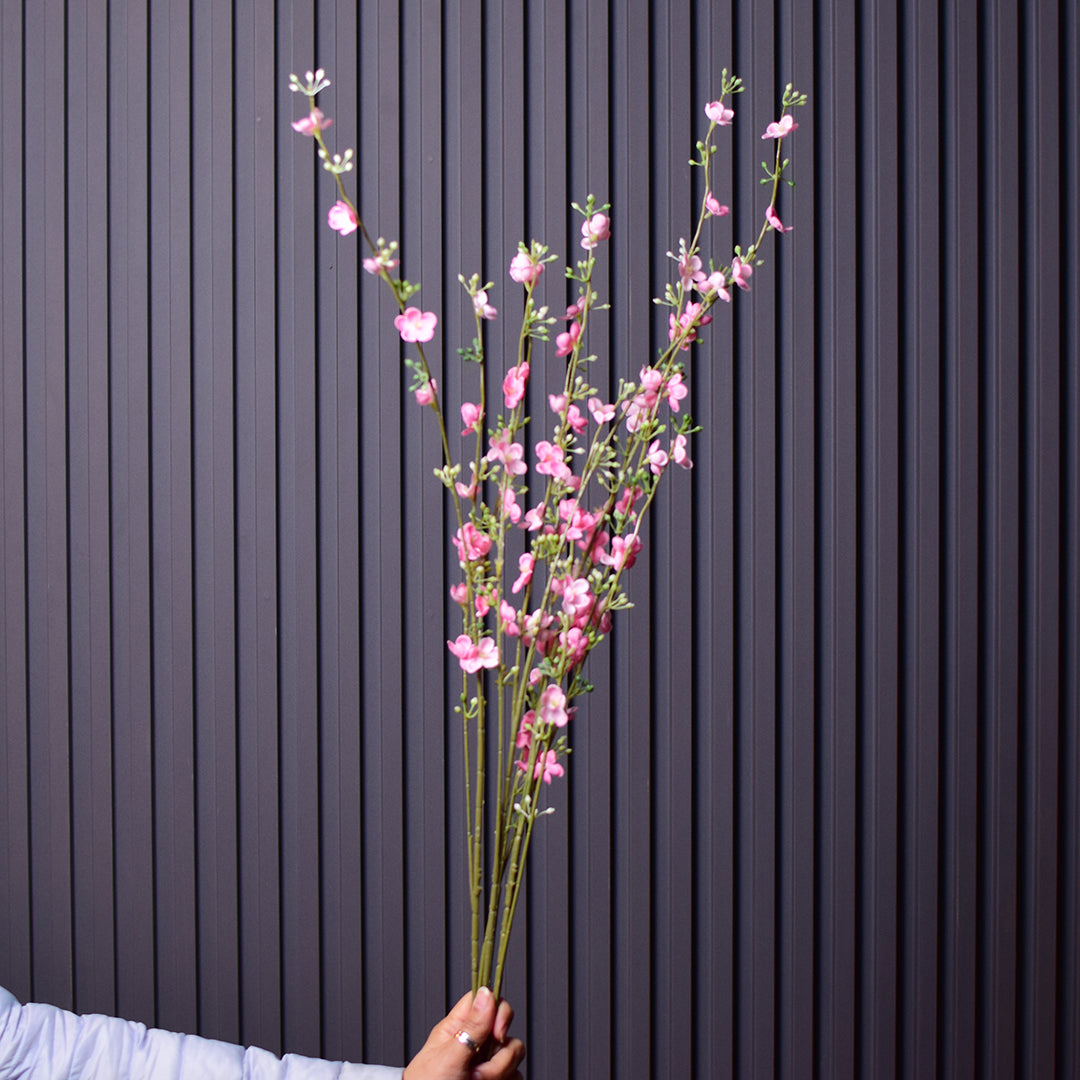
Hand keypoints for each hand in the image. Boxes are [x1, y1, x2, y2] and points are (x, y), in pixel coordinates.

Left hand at [401, 987, 524, 1079]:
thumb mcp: (448, 1056)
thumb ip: (471, 1027)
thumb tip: (486, 993)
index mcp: (458, 1028)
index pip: (484, 1000)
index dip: (497, 1010)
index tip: (498, 1032)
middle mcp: (475, 1043)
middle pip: (504, 1029)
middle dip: (497, 1056)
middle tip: (475, 1072)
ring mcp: (486, 1062)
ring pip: (513, 1053)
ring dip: (499, 1073)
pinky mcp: (496, 1079)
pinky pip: (516, 1074)